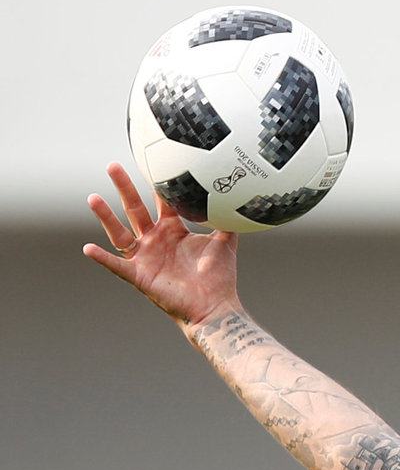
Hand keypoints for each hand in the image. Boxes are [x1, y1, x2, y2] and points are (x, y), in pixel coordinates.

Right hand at [83, 162, 242, 328]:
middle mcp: (155, 241)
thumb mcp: (225, 243)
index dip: (157, 185)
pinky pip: (117, 266)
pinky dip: (103, 258)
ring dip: (106, 217)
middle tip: (112, 166)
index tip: (152, 163)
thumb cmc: (220, 277)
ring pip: (120, 233)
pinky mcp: (140, 276)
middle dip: (124, 188)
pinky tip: (88, 248)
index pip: (161, 202)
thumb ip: (228, 221)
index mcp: (173, 231)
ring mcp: (145, 257)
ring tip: (93, 198)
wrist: (216, 306)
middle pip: (135, 209)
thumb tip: (240, 199)